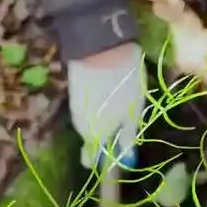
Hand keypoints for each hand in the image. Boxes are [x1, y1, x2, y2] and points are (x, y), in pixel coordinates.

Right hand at [67, 42, 145, 168]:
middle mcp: (80, 126)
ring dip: (98, 121)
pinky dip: (94, 107)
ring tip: (115, 107)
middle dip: (102, 139)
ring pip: (86, 123)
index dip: (101, 159)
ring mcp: (75, 107)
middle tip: (120, 126)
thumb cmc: (123, 83)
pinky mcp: (74, 91)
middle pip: (89, 140)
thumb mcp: (133, 111)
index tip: (113, 154)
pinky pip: (84, 108)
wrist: (101, 46)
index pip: (90, 159)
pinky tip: (105, 95)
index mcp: (95, 135)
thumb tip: (127, 157)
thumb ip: (128, 135)